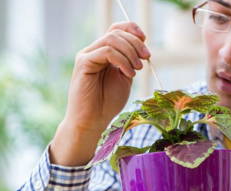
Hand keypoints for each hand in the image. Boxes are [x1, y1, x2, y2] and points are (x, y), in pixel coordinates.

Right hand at [50, 21, 150, 165]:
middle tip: (146, 57)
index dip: (132, 29)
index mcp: (103, 53)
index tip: (146, 40)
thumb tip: (142, 46)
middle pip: (116, 33)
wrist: (93, 121)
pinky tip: (129, 73)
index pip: (116, 30)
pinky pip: (106, 52)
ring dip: (130, 52)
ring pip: (112, 40)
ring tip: (137, 69)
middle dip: (135, 43)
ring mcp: (86, 56)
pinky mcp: (83, 63)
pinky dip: (122, 60)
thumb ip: (130, 61)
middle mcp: (93, 51)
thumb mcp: (124, 78)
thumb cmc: (107, 103)